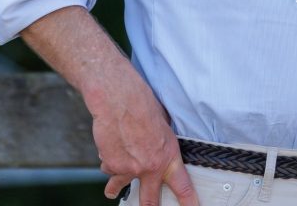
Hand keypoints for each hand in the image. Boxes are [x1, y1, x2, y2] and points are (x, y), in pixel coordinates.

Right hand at [91, 69, 198, 205]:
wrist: (120, 100)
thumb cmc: (143, 106)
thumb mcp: (163, 126)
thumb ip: (162, 145)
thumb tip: (157, 150)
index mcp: (168, 156)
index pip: (183, 186)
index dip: (189, 201)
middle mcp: (150, 167)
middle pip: (150, 201)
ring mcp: (129, 169)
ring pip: (119, 186)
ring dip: (115, 187)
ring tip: (113, 191)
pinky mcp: (111, 165)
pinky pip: (108, 169)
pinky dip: (108, 161)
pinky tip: (109, 149)